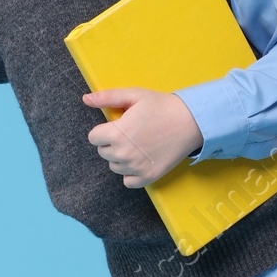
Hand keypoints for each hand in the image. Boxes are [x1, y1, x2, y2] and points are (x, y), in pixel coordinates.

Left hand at [82, 87, 202, 187]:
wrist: (190, 122)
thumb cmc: (161, 106)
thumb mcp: (134, 95)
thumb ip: (107, 97)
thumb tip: (86, 99)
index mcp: (117, 133)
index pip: (93, 138)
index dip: (104, 130)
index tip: (118, 125)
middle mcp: (123, 154)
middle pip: (103, 152)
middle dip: (112, 143)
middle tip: (131, 133)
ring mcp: (136, 168)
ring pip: (114, 166)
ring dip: (121, 157)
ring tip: (138, 144)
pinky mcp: (148, 177)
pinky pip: (128, 181)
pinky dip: (131, 173)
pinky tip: (141, 159)